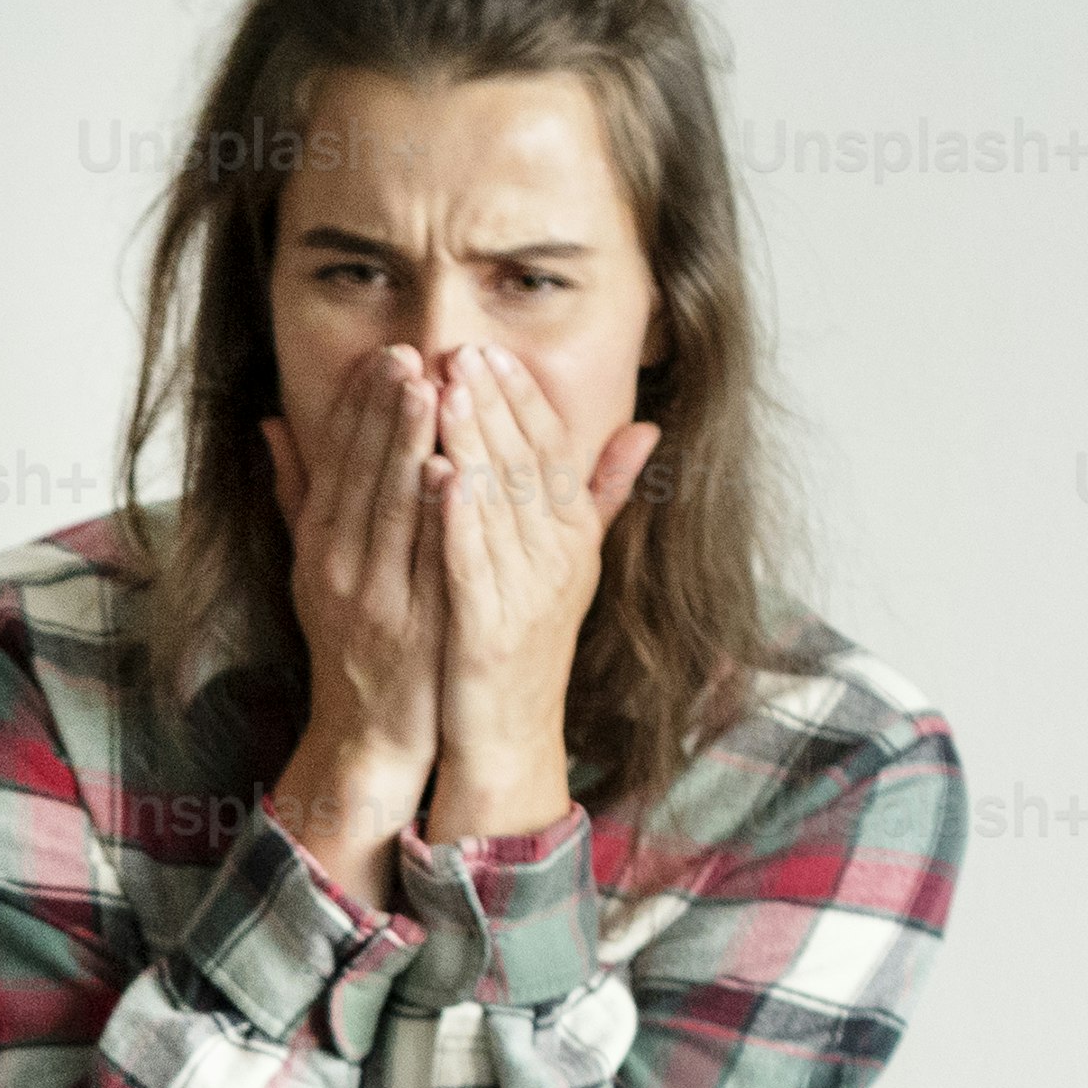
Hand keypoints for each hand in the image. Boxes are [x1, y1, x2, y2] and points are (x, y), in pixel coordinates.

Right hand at [259, 348, 446, 855]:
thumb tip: (274, 424)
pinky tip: (450, 470)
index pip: (335, 462)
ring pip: (390, 509)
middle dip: (383, 410)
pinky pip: (425, 560)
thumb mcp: (311, 569)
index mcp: (318, 549)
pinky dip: (434, 513)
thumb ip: (298, 497)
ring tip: (429, 388)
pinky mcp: (412, 627)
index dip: (358, 406)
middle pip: (360, 476)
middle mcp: (338, 569)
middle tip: (407, 352)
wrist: (369, 734)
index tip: (384, 355)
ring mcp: (375, 599)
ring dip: (408, 445)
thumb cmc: (351, 643)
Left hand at [418, 343, 659, 844]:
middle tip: (461, 350)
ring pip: (500, 502)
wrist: (507, 737)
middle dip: (494, 404)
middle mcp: (559, 558)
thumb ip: (599, 496)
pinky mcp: (490, 628)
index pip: (551, 451)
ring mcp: (528, 593)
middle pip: (526, 464)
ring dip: (474, 442)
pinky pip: (473, 561)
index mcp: (572, 537)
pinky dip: (458, 516)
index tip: (492, 350)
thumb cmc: (525, 647)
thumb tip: (648, 430)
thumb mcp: (569, 564)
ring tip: (445, 390)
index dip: (523, 398)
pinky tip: (438, 473)